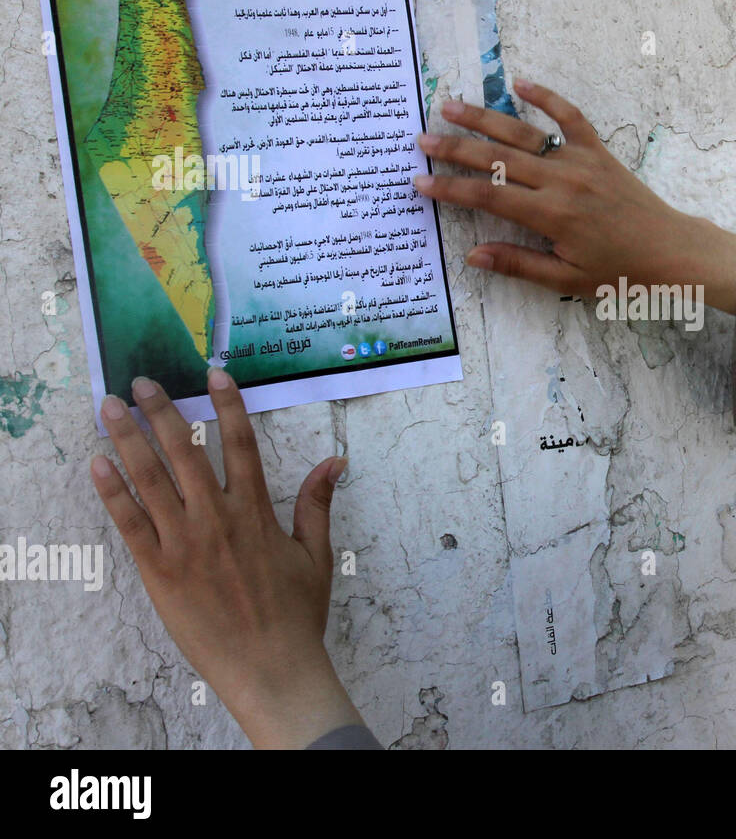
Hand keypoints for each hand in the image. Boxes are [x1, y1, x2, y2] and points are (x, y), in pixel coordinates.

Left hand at [90, 368, 363, 747]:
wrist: (270, 666)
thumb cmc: (295, 615)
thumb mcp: (315, 555)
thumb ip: (317, 504)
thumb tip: (334, 462)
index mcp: (256, 512)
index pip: (240, 444)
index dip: (226, 405)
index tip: (213, 373)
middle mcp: (218, 518)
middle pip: (186, 451)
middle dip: (162, 412)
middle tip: (142, 382)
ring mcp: (186, 543)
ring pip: (152, 479)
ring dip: (129, 439)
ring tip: (111, 408)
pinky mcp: (159, 571)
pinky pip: (130, 524)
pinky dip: (112, 492)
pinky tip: (98, 465)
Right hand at [416, 78, 735, 313]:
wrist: (672, 252)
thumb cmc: (621, 272)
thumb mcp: (568, 278)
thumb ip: (518, 264)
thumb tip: (473, 256)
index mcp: (551, 214)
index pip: (488, 196)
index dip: (451, 189)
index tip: (420, 181)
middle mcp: (562, 180)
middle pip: (496, 159)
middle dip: (455, 148)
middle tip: (421, 139)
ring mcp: (581, 161)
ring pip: (523, 135)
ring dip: (485, 119)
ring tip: (450, 106)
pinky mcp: (599, 152)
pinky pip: (570, 118)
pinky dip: (546, 99)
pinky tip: (519, 84)